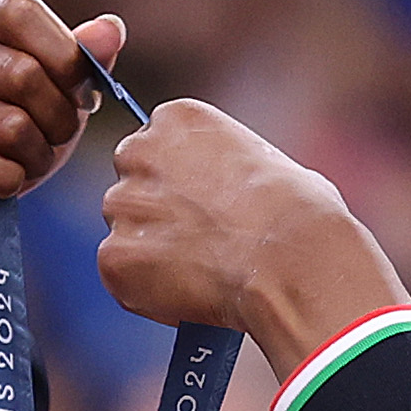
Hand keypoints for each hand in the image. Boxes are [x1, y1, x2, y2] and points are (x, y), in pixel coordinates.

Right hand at [0, 0, 126, 320]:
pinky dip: (7, 180)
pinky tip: (7, 181)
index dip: (63, 56)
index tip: (84, 93)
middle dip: (58, 116)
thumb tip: (110, 29)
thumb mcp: (54, 88)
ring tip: (34, 160)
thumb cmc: (8, 128)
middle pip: (19, 72)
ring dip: (36, 155)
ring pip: (4, 124)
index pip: (18, 11)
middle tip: (61, 136)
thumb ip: (81, 56)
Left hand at [96, 101, 402, 372]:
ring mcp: (122, 206)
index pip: (155, 146)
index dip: (179, 180)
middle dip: (155, 213)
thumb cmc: (296, 212)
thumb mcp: (265, 162)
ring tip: (199, 271)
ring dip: (149, 251)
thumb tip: (231, 197)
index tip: (200, 203)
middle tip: (194, 241)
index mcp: (176, 119)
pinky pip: (122, 275)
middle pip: (131, 186)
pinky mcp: (114, 256)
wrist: (289, 260)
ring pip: (125, 232)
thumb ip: (225, 170)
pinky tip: (187, 292)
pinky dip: (146, 289)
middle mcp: (138, 153)